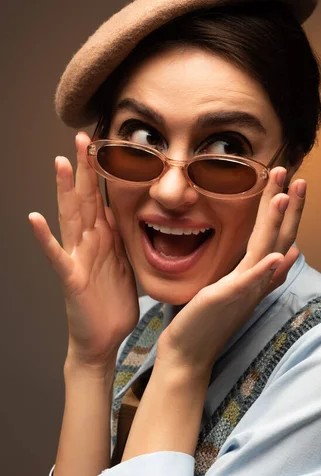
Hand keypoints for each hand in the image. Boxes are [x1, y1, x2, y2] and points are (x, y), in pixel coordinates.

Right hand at [29, 132, 138, 367]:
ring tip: (58, 163)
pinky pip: (57, 256)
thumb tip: (132, 213)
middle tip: (82, 136)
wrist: (104, 339)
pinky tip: (34, 219)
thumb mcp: (126, 263)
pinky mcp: (71, 278)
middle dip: (83, 167)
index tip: (106, 143)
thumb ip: (125, 237)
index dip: (103, 171)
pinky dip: (45, 238)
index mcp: (105, 238)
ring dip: (63, 190)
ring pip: (70, 218)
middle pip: (84, 198)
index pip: (102, 196)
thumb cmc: (113, 303)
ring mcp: (78, 258)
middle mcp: (89, 243)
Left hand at [156, 167, 305, 373]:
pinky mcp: (226, 301)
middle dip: (290, 207)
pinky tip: (276, 255)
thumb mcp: (236, 287)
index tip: (290, 180)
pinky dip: (264, 270)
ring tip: (284, 196)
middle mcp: (257, 281)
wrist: (190, 351)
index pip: (277, 235)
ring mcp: (244, 291)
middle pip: (280, 238)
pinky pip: (247, 283)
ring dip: (277, 224)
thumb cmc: (208, 318)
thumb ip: (262, 270)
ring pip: (266, 252)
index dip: (286, 208)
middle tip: (298, 176)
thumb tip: (289, 252)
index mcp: (257, 274)